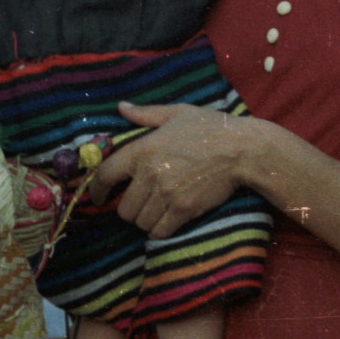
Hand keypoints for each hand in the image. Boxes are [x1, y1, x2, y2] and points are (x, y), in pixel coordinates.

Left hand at [86, 102, 256, 237]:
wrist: (242, 149)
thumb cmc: (210, 128)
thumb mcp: (178, 114)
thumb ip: (146, 114)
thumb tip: (121, 107)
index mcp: (143, 148)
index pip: (106, 175)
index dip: (97, 190)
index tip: (100, 197)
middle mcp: (150, 173)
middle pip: (124, 208)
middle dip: (130, 208)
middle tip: (141, 204)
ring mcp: (167, 193)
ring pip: (140, 222)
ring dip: (146, 220)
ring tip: (156, 212)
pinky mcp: (184, 209)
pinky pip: (159, 231)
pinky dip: (161, 229)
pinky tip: (168, 221)